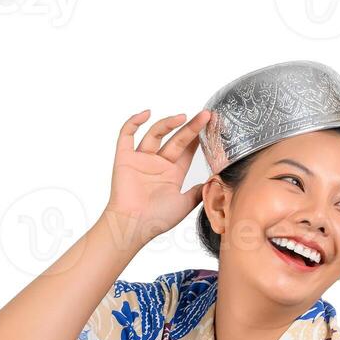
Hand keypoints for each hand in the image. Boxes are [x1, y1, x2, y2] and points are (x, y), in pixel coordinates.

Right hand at [102, 107, 211, 244]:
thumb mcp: (184, 205)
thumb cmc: (157, 219)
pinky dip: (133, 122)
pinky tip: (146, 114)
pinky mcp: (125, 158)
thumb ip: (198, 192)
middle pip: (176, 139)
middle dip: (191, 127)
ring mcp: (142, 159)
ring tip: (183, 117)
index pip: (187, 150)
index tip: (211, 125)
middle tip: (206, 116)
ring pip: (155, 133)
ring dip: (168, 123)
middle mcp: (158, 163)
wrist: (134, 225)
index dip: (198, 138)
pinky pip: (127, 135)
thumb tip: (214, 182)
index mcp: (172, 173)